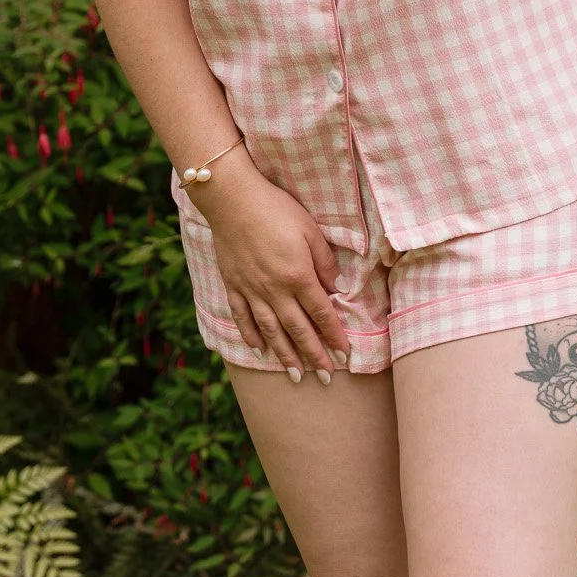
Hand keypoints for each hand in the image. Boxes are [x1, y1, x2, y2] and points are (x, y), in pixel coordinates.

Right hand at [191, 150, 350, 381]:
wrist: (232, 199)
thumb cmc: (276, 208)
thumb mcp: (309, 229)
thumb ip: (324, 261)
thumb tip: (337, 287)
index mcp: (298, 275)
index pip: (321, 313)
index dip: (334, 336)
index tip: (344, 354)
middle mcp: (275, 290)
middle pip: (298, 330)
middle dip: (314, 355)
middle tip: (326, 377)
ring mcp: (252, 290)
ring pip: (271, 331)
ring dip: (285, 355)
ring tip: (296, 375)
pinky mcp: (234, 285)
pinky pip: (243, 318)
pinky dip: (251, 336)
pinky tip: (259, 350)